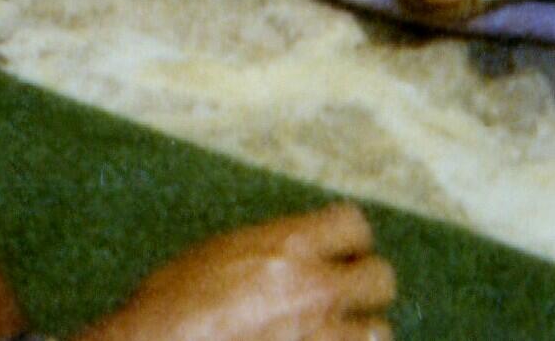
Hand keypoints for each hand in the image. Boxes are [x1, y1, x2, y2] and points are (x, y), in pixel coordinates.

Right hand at [75, 206, 395, 340]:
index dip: (349, 239)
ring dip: (359, 333)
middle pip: (381, 277)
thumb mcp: (218, 254)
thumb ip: (268, 252)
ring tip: (334, 334)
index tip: (338, 251)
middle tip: (342, 298)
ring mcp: (322, 335)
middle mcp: (314, 288)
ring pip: (379, 332)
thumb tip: (287, 255)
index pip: (353, 224)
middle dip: (364, 288)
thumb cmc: (172, 304)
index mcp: (287, 247)